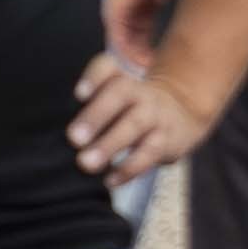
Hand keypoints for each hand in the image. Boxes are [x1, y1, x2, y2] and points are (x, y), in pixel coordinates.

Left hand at [68, 49, 222, 182]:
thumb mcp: (118, 94)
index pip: (107, 68)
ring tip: (86, 163)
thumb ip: (91, 104)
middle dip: (96, 116)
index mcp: (121, 78)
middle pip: (119, 94)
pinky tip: (110, 180)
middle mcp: (139, 92)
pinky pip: (148, 154)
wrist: (183, 114)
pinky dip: (129, 169)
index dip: (93, 78)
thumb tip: (64, 133)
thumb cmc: (134, 107)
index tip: (78, 95)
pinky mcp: (167, 140)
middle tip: (74, 138)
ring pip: (134, 126)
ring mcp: (155, 115)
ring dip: (109, 145)